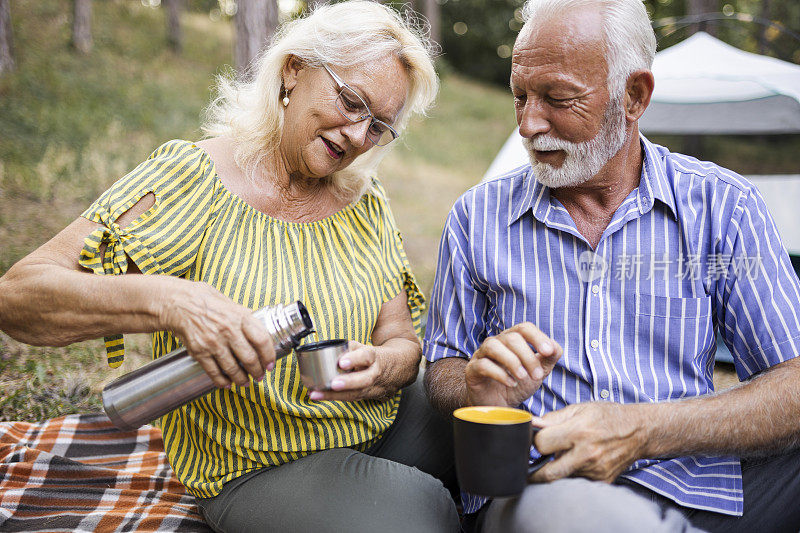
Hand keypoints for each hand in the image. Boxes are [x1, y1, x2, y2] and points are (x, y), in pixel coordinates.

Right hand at [161, 281, 275, 387]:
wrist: (176, 302)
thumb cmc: (203, 299)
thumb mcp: (228, 302)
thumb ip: (243, 315)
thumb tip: (257, 325)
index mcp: (240, 317)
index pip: (262, 340)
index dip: (269, 355)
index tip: (270, 363)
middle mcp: (228, 331)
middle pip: (249, 358)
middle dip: (257, 371)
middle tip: (260, 376)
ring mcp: (213, 342)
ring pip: (233, 368)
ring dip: (241, 379)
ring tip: (245, 382)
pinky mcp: (199, 351)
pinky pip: (213, 372)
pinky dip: (222, 381)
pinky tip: (227, 384)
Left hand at [308, 341, 388, 401]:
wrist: (400, 369)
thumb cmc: (377, 357)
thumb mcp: (366, 347)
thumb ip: (350, 348)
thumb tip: (331, 347)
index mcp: (375, 358)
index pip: (367, 357)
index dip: (355, 359)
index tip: (342, 362)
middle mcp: (375, 374)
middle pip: (364, 380)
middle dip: (347, 383)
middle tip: (333, 384)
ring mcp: (374, 388)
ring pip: (356, 394)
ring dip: (335, 396)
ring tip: (317, 394)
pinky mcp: (369, 397)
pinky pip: (352, 399)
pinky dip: (335, 398)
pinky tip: (320, 397)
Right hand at [465, 322, 561, 407]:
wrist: (497, 405)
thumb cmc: (517, 384)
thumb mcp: (537, 372)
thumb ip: (548, 359)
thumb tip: (555, 347)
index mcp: (512, 339)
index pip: (524, 328)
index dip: (537, 337)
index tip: (548, 352)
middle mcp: (495, 343)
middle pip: (511, 338)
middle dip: (527, 356)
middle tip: (538, 375)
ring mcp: (481, 355)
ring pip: (493, 346)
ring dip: (512, 361)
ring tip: (522, 376)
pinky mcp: (472, 370)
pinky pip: (483, 365)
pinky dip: (499, 374)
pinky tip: (511, 383)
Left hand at [528, 402, 647, 483]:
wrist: (639, 431)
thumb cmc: (607, 416)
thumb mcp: (579, 409)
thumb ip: (552, 418)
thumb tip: (531, 424)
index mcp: (578, 432)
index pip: (541, 445)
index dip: (535, 442)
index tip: (536, 440)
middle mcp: (587, 455)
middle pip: (548, 473)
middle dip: (536, 470)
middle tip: (533, 464)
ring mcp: (595, 471)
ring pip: (562, 477)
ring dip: (557, 468)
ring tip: (565, 453)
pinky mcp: (602, 481)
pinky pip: (577, 480)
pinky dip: (572, 473)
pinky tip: (577, 460)